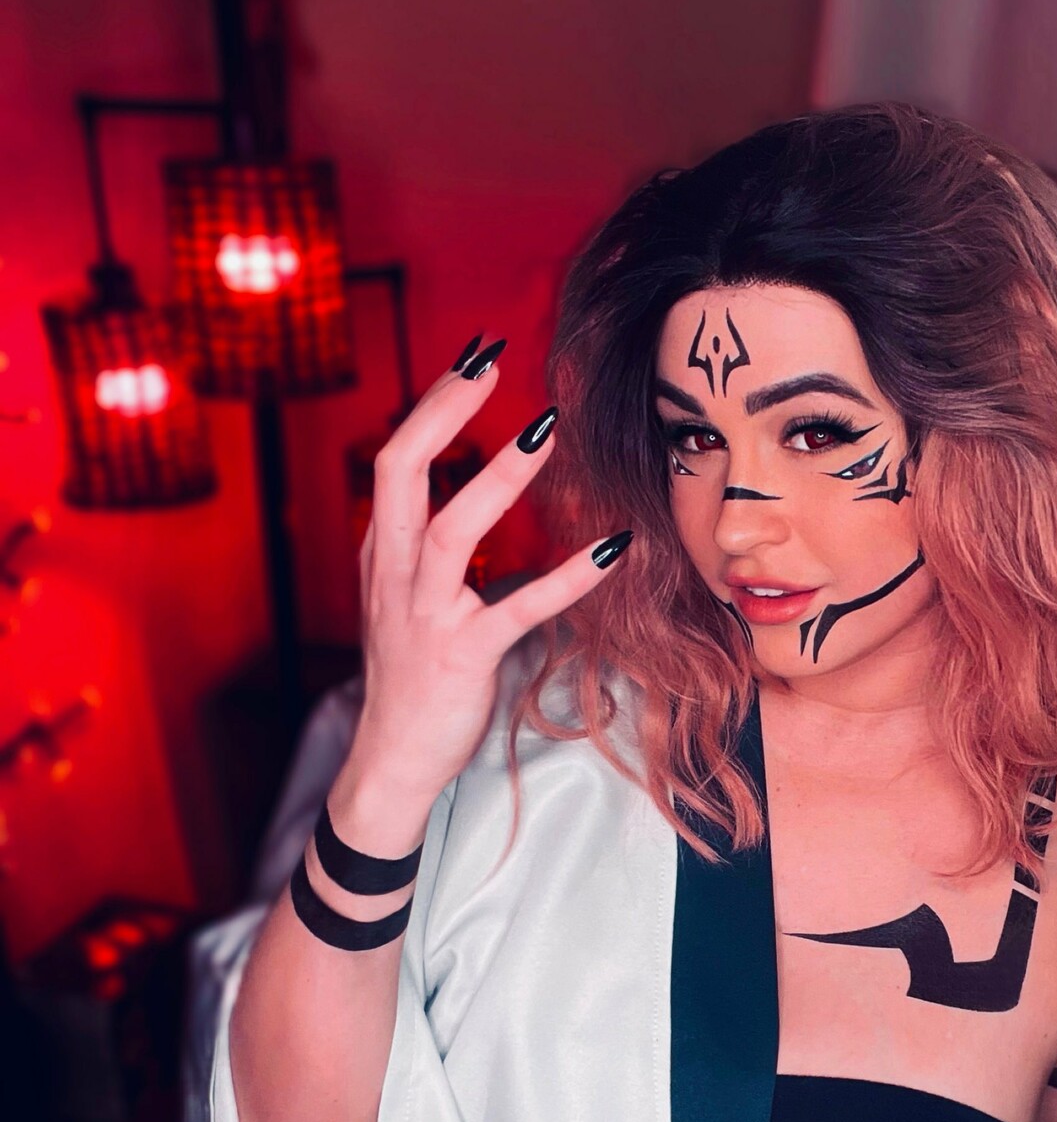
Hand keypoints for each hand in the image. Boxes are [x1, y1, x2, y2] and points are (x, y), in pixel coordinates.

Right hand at [338, 340, 627, 841]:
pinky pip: (518, 610)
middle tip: (492, 361)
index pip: (393, 460)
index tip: (474, 360)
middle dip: (443, 410)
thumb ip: (427, 547)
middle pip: (400, 472)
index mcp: (382, 554)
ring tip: (547, 430)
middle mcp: (393, 574)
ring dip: (500, 477)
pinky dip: (567, 576)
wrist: (392, 760)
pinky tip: (610, 547)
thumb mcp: (405, 599)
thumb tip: (472, 491)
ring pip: (450, 531)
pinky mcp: (461, 658)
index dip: (432, 405)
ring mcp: (423, 616)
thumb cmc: (411, 675)